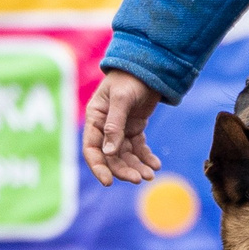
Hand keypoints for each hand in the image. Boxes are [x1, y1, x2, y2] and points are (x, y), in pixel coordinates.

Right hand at [85, 69, 162, 185]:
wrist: (149, 67)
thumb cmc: (130, 79)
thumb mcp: (121, 100)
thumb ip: (114, 126)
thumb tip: (108, 152)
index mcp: (95, 118)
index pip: (92, 148)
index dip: (98, 166)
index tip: (108, 182)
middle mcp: (105, 126)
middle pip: (111, 156)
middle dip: (124, 170)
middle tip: (139, 179)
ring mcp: (121, 129)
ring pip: (126, 155)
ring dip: (136, 166)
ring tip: (150, 175)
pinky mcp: (135, 128)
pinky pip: (139, 148)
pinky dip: (146, 158)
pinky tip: (156, 165)